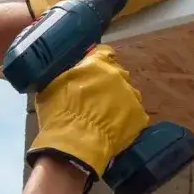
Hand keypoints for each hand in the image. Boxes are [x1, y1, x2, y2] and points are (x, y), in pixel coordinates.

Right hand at [26, 44, 149, 193]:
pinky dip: (126, 119)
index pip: (104, 53)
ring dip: (119, 100)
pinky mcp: (139, 116)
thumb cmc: (59, 111)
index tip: (93, 71)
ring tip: (106, 115)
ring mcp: (131, 95)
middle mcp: (118, 74)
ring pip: (127, 93)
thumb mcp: (53, 84)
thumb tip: (72, 68)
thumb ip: (68, 72)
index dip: (98, 62)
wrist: (75, 141)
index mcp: (98, 63)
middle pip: (117, 74)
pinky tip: (114, 127)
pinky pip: (134, 113)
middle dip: (108, 83)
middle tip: (96, 97)